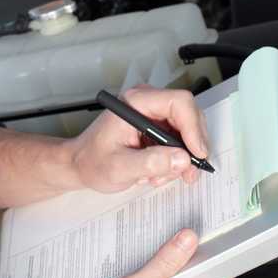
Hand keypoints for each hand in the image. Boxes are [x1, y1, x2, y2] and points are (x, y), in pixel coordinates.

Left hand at [69, 86, 211, 192]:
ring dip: (181, 157)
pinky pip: (180, 139)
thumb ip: (151, 162)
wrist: (81, 164)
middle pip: (189, 115)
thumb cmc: (92, 161)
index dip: (193, 128)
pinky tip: (158, 171)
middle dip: (191, 147)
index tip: (196, 153)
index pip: (179, 103)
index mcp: (136, 102)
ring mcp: (153, 112)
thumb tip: (182, 159)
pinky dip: (175, 159)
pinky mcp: (157, 125)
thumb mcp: (119, 167)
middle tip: (187, 173)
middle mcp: (147, 102)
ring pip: (188, 129)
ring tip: (159, 175)